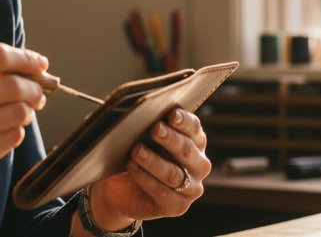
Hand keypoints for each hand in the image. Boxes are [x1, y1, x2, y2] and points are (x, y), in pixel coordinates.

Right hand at [0, 43, 47, 204]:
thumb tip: (26, 66)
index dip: (24, 57)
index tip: (39, 62)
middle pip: (13, 85)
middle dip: (34, 88)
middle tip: (38, 94)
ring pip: (19, 112)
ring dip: (28, 112)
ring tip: (22, 114)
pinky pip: (14, 136)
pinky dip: (17, 132)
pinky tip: (5, 133)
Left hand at [89, 108, 210, 227]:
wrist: (122, 188)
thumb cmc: (137, 154)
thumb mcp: (142, 138)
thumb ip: (149, 127)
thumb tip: (144, 113)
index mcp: (195, 142)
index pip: (194, 128)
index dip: (184, 121)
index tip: (171, 114)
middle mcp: (199, 165)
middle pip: (187, 150)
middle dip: (170, 139)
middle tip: (154, 129)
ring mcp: (192, 188)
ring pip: (174, 173)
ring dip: (154, 161)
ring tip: (136, 151)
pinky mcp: (178, 207)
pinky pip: (163, 193)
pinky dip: (146, 179)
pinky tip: (133, 168)